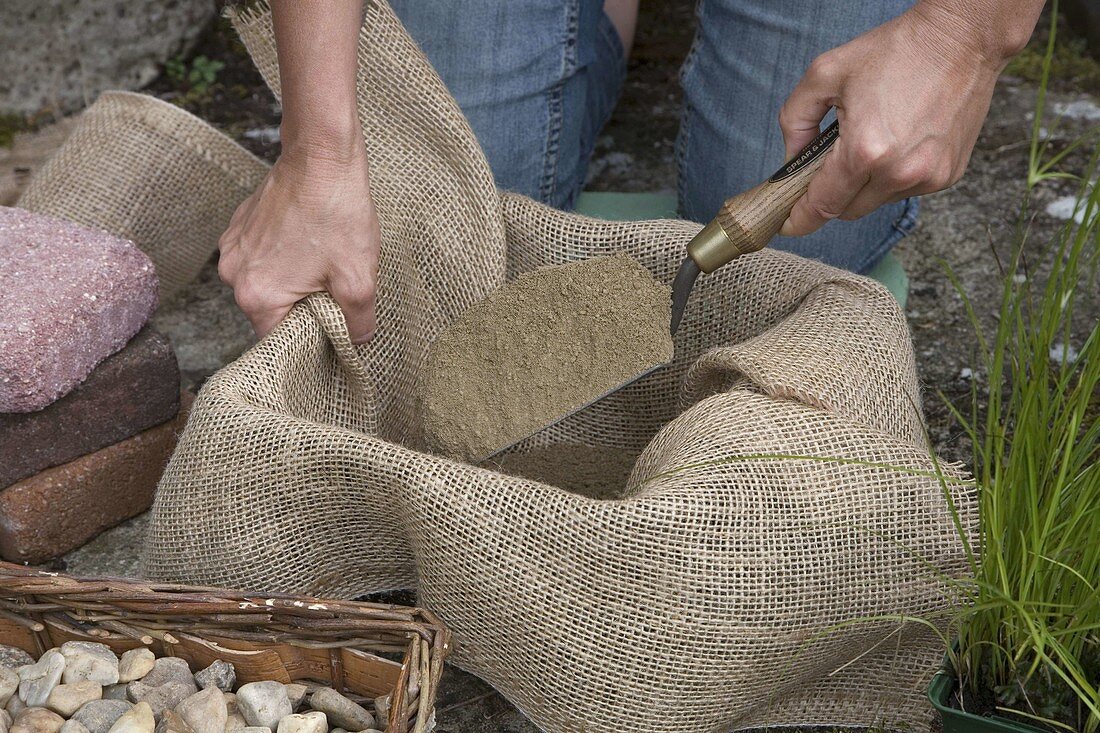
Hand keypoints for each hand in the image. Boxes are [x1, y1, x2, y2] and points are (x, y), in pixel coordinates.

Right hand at [218, 142, 380, 343]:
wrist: (321, 156)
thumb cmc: (337, 214)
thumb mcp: (358, 279)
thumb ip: (358, 323)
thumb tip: (357, 342)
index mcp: (256, 294)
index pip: (279, 341)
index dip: (308, 341)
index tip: (330, 331)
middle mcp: (234, 274)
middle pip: (272, 312)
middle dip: (304, 309)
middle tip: (334, 291)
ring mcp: (233, 248)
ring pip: (268, 283)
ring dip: (295, 282)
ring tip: (324, 261)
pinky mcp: (240, 226)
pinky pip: (263, 258)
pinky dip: (285, 258)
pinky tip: (311, 241)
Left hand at [777, 5, 1013, 236]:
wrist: (962, 38)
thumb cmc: (895, 51)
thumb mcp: (825, 74)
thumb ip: (795, 120)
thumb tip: (791, 159)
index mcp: (865, 151)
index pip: (822, 206)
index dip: (799, 220)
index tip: (786, 224)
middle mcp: (898, 173)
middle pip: (846, 211)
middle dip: (830, 195)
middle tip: (825, 165)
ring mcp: (928, 177)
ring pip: (875, 202)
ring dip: (863, 184)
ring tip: (870, 141)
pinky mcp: (948, 175)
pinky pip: (904, 190)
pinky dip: (891, 176)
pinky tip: (897, 142)